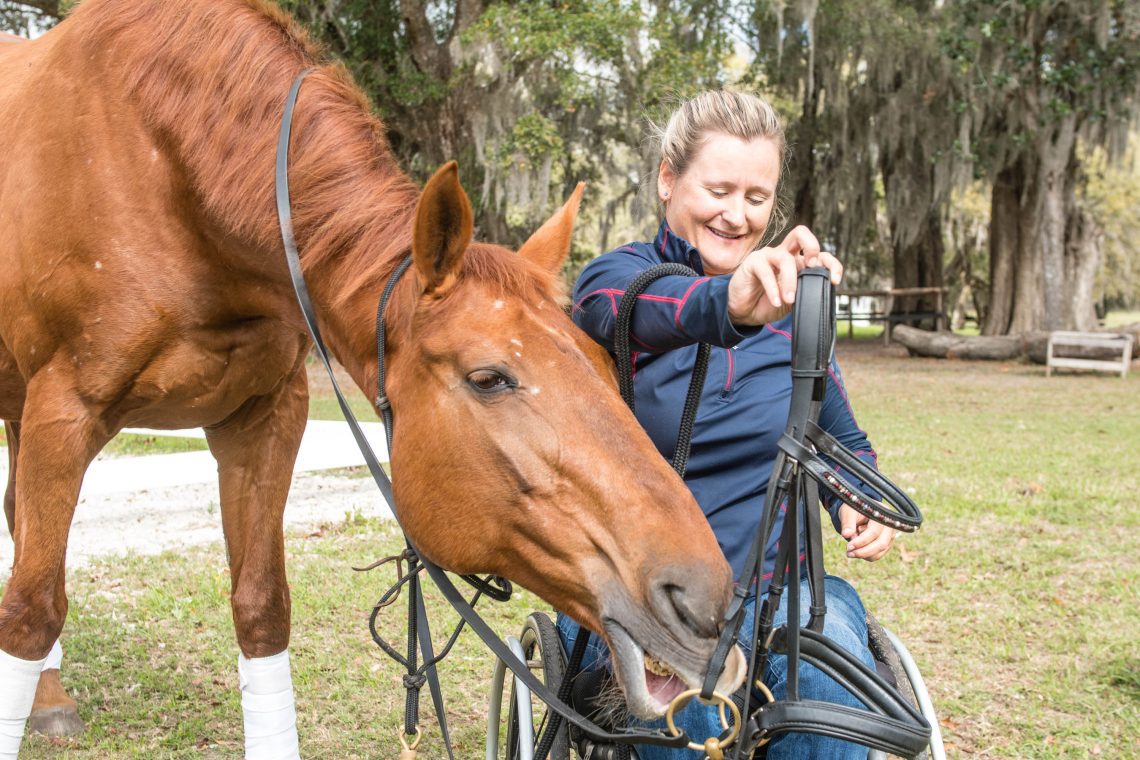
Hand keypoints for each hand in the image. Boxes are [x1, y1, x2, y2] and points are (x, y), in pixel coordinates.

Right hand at [727, 226, 843, 325]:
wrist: (744, 312)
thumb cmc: (768, 303)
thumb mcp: (794, 300)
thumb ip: (805, 290)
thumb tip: (823, 288)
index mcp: (798, 262)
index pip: (819, 254)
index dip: (832, 263)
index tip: (835, 280)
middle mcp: (784, 255)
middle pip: (801, 233)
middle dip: (812, 246)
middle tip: (811, 268)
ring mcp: (768, 256)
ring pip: (785, 258)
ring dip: (790, 280)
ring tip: (789, 299)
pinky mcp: (753, 263)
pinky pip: (765, 271)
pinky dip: (773, 288)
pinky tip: (775, 301)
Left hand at [839, 504, 894, 561]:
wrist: (858, 512)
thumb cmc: (854, 511)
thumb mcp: (848, 512)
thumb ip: (847, 522)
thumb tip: (846, 535)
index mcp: (881, 515)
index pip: (874, 532)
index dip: (861, 541)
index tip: (849, 547)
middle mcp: (889, 525)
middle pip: (881, 544)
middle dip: (864, 551)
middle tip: (849, 553)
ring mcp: (890, 535)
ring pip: (880, 551)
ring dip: (864, 554)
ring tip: (851, 552)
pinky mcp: (887, 543)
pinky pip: (878, 554)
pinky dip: (867, 556)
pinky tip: (857, 551)